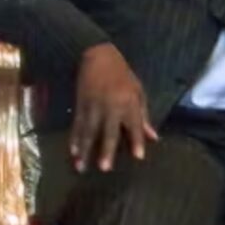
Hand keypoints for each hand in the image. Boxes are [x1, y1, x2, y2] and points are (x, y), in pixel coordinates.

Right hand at [70, 44, 155, 172]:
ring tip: (81, 166)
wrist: (97, 56)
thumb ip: (144, 116)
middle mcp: (110, 107)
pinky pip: (76, 125)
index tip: (138, 157)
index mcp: (128, 103)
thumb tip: (153, 137)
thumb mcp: (138, 92)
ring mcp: (93, 107)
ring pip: (88, 132)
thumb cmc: (122, 75)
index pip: (134, 125)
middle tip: (104, 168)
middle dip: (106, 150)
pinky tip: (72, 151)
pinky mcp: (80, 105)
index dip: (136, 141)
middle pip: (108, 132)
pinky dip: (73, 139)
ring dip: (84, 150)